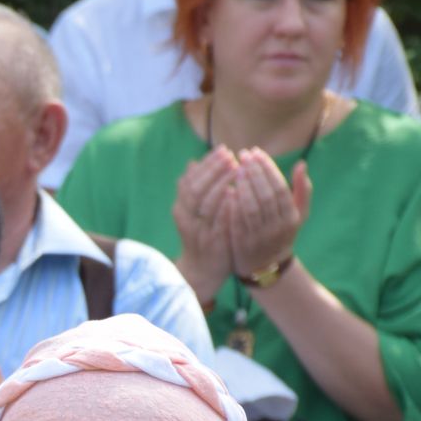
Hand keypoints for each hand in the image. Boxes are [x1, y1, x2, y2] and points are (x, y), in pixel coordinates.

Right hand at [171, 146, 238, 303]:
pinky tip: (238, 193)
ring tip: (238, 169)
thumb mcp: (194, 212)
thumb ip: (193, 188)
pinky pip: (220, 221)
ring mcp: (199, 231)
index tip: (223, 150)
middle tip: (231, 156)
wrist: (202, 270)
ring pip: (207, 203)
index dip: (207, 164)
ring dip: (222, 184)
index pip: (190, 180)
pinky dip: (227, 206)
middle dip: (214, 171)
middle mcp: (187, 218)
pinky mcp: (214, 242)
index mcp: (181, 208)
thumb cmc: (203, 235)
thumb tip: (192, 163)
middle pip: (197, 189)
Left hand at [227, 149, 310, 278]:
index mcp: (291, 217)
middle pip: (266, 195)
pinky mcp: (242, 243)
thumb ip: (302, 190)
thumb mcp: (297, 214)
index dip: (268, 169)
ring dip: (243, 185)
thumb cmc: (281, 234)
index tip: (256, 152)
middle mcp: (277, 227)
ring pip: (251, 207)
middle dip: (254, 173)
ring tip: (235, 168)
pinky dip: (232, 205)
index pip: (280, 187)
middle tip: (243, 155)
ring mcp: (259, 236)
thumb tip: (302, 164)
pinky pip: (237, 221)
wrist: (266, 267)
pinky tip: (227, 189)